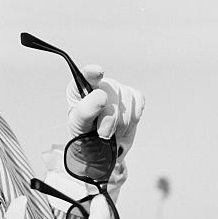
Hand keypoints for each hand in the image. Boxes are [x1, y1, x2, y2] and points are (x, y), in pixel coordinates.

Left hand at [67, 67, 143, 198]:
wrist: (99, 146)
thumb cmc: (85, 133)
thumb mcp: (79, 125)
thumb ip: (86, 110)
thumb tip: (102, 96)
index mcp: (79, 89)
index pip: (85, 75)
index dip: (92, 72)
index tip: (98, 73)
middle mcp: (99, 84)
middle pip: (112, 92)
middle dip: (110, 119)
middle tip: (103, 135)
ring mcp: (117, 88)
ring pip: (127, 99)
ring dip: (122, 123)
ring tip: (112, 133)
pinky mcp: (132, 96)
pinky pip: (138, 102)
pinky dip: (133, 119)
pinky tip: (123, 127)